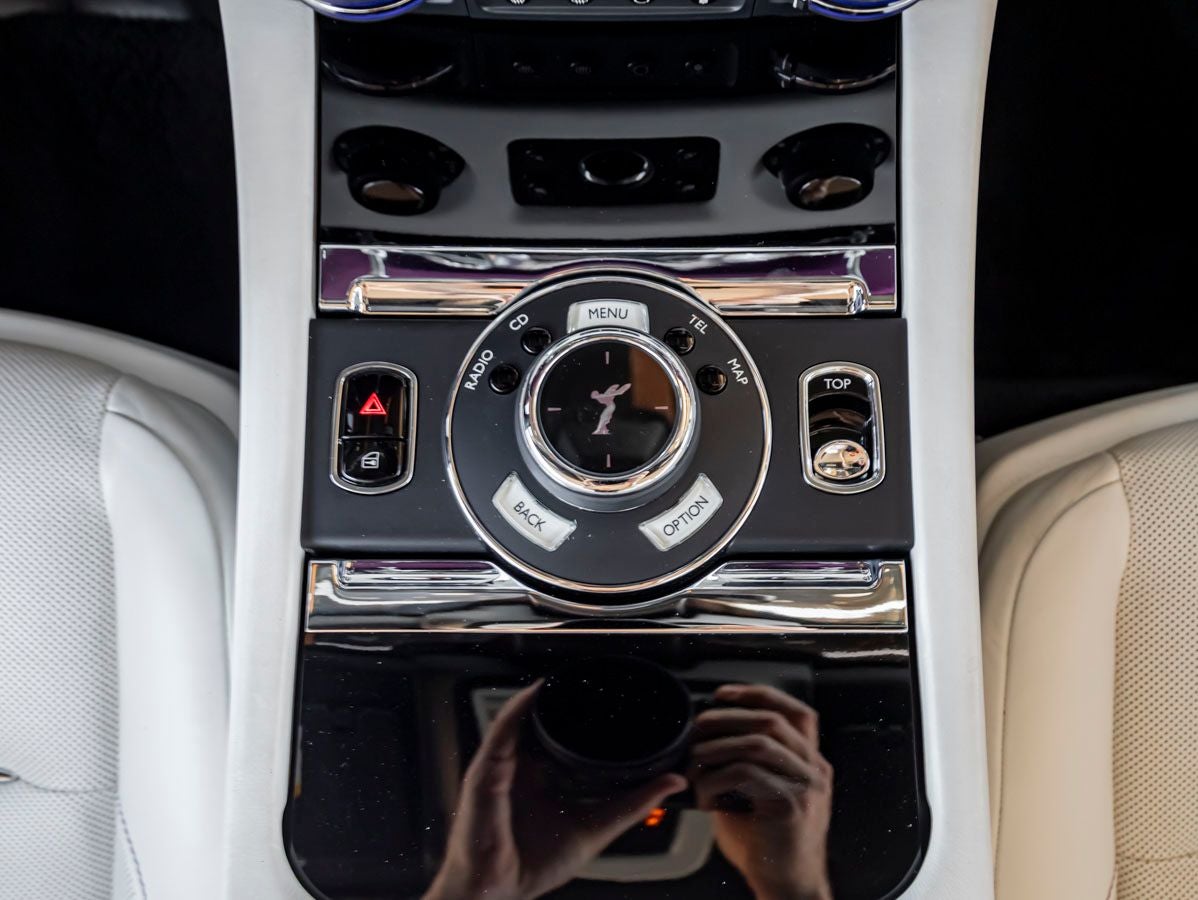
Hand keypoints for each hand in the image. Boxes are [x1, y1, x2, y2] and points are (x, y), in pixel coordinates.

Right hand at [424, 682, 687, 899]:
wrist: (496, 890)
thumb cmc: (532, 864)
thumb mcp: (597, 828)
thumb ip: (634, 804)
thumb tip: (673, 781)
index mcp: (540, 777)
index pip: (560, 734)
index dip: (579, 713)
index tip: (608, 695)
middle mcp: (520, 766)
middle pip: (540, 721)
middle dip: (562, 699)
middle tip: (592, 678)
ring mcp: (501, 766)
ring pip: (521, 717)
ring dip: (542, 695)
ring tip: (567, 675)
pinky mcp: (486, 770)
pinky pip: (503, 729)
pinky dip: (519, 707)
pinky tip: (537, 692)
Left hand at [689, 684, 833, 899]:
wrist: (788, 885)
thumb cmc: (768, 843)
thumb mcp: (760, 792)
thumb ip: (746, 764)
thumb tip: (707, 740)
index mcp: (810, 762)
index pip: (795, 711)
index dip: (758, 694)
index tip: (723, 695)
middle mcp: (815, 770)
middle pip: (772, 720)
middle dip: (728, 717)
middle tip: (699, 727)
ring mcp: (807, 788)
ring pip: (759, 743)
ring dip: (718, 746)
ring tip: (696, 759)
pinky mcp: (791, 807)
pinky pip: (748, 775)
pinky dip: (718, 779)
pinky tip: (705, 794)